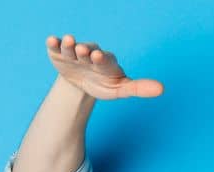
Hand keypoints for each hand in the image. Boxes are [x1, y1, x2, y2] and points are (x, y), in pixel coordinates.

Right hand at [45, 34, 163, 100]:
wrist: (84, 84)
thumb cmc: (105, 85)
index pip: (105, 60)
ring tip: (67, 41)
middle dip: (85, 51)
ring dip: (69, 44)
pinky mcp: (60, 54)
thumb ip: (139, 88)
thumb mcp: (121, 89)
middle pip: (88, 51)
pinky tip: (52, 40)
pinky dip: (54, 43)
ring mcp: (75, 53)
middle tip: (83, 50)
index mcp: (107, 62)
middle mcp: (91, 54)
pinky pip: (57, 46)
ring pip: (72, 47)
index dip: (101, 58)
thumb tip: (162, 89)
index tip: (98, 57)